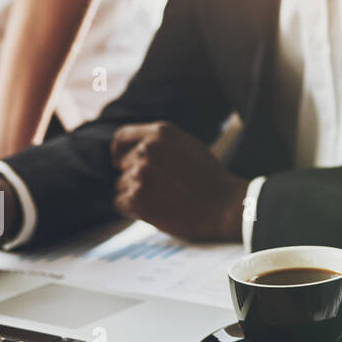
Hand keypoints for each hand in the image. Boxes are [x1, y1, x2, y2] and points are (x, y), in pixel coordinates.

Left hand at [110, 121, 249, 242]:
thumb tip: (137, 148)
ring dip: (136, 193)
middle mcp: (147, 149)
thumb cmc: (210, 178)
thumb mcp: (189, 145)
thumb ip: (162, 142)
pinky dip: (133, 209)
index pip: (122, 136)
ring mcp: (140, 174)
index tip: (119, 162)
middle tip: (162, 188)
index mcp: (160, 133)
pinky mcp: (136, 198)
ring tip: (164, 198)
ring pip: (122, 185)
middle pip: (123, 165)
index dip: (118, 151)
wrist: (223, 206)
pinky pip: (120, 202)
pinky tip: (155, 209)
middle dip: (136, 176)